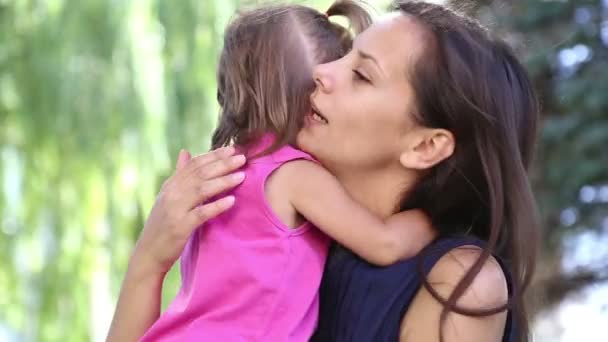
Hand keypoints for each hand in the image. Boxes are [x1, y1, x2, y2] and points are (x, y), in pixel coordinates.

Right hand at [130, 146, 245, 278]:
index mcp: (171, 185)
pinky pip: (202, 213)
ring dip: (224, 181)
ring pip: (202, 189)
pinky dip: (217, 206)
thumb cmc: (162, 225)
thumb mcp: (168, 197)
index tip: (232, 149)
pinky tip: (232, 201)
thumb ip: (179, 175)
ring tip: (242, 175)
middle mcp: (172, 193)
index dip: (214, 155)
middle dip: (223, 164)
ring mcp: (175, 209)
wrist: (148, 254)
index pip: (194, 164)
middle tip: (242, 157)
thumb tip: (185, 152)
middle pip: (201, 173)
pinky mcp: (180, 226)